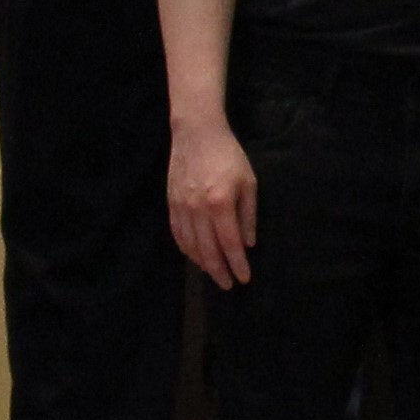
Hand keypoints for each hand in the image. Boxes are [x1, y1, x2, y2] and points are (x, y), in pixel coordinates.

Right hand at [167, 114, 258, 285]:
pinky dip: (186, 249)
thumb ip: (248, 215)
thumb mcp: (248, 182)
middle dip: (219, 271)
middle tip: (228, 285)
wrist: (197, 133)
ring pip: (190, 246)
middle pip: (208, 250)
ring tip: (213, 273)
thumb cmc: (229, 156)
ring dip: (202, 264)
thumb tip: (248, 244)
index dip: (237, 264)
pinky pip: (177, 234)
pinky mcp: (171, 203)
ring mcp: (181, 207)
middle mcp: (198, 209)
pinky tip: (194, 256)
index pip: (230, 244)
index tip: (244, 279)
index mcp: (221, 204)